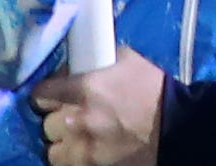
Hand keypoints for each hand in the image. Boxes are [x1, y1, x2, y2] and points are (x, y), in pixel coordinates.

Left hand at [28, 53, 167, 165]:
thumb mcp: (127, 61)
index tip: (54, 93)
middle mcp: (74, 118)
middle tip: (74, 114)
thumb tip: (75, 67)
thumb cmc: (153, 89)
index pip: (40, 93)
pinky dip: (72, 156)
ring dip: (64, 140)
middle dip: (59, 116)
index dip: (47, 93)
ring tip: (79, 135)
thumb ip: (95, 62)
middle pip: (47, 121)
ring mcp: (79, 147)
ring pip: (52, 147)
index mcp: (84, 87)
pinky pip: (63, 163)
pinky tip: (86, 149)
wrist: (175, 127)